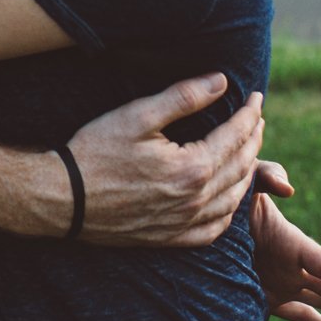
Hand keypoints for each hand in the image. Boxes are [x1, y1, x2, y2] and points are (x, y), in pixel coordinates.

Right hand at [65, 74, 264, 246]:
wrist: (63, 198)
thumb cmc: (96, 151)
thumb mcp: (138, 115)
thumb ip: (183, 97)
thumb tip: (221, 81)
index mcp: (193, 168)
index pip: (235, 136)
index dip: (250, 114)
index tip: (257, 98)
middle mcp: (195, 200)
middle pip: (240, 167)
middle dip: (253, 139)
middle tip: (257, 120)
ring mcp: (183, 223)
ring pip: (233, 199)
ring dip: (248, 173)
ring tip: (249, 153)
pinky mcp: (169, 238)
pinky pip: (213, 231)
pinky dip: (229, 213)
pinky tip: (228, 201)